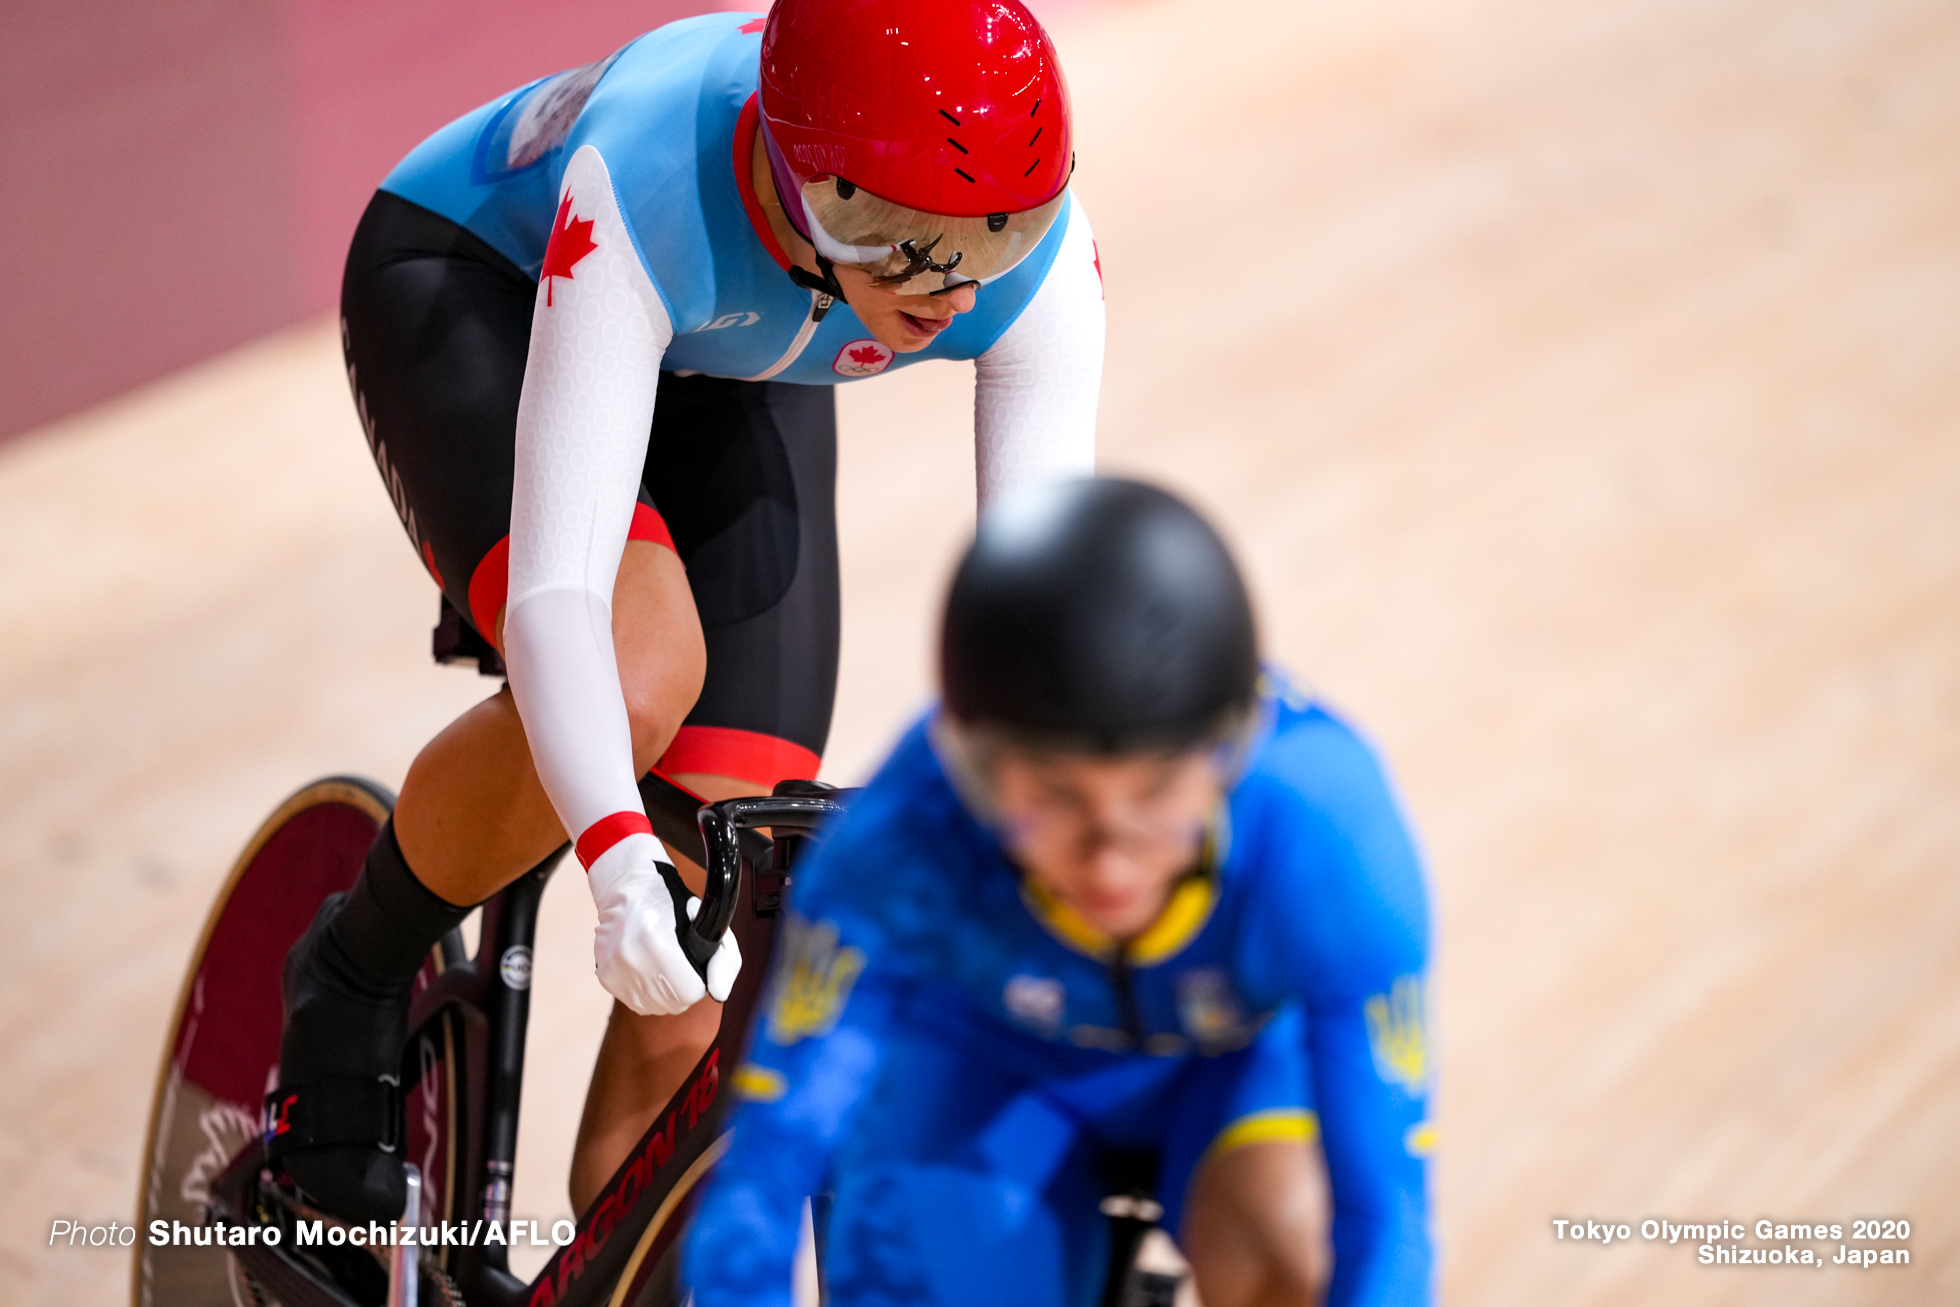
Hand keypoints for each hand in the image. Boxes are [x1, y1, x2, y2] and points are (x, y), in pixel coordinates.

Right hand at [586, 834, 740, 1013]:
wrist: (627, 889)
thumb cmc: (670, 904)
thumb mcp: (707, 922)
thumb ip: (724, 959)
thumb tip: (719, 993)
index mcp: (659, 944)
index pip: (691, 992)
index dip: (699, 980)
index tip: (694, 965)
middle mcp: (633, 960)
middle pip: (673, 1002)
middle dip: (682, 987)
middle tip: (679, 963)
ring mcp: (616, 970)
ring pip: (654, 1006)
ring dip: (663, 991)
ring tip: (662, 963)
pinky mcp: (605, 976)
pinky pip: (635, 1001)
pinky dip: (645, 989)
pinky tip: (647, 967)